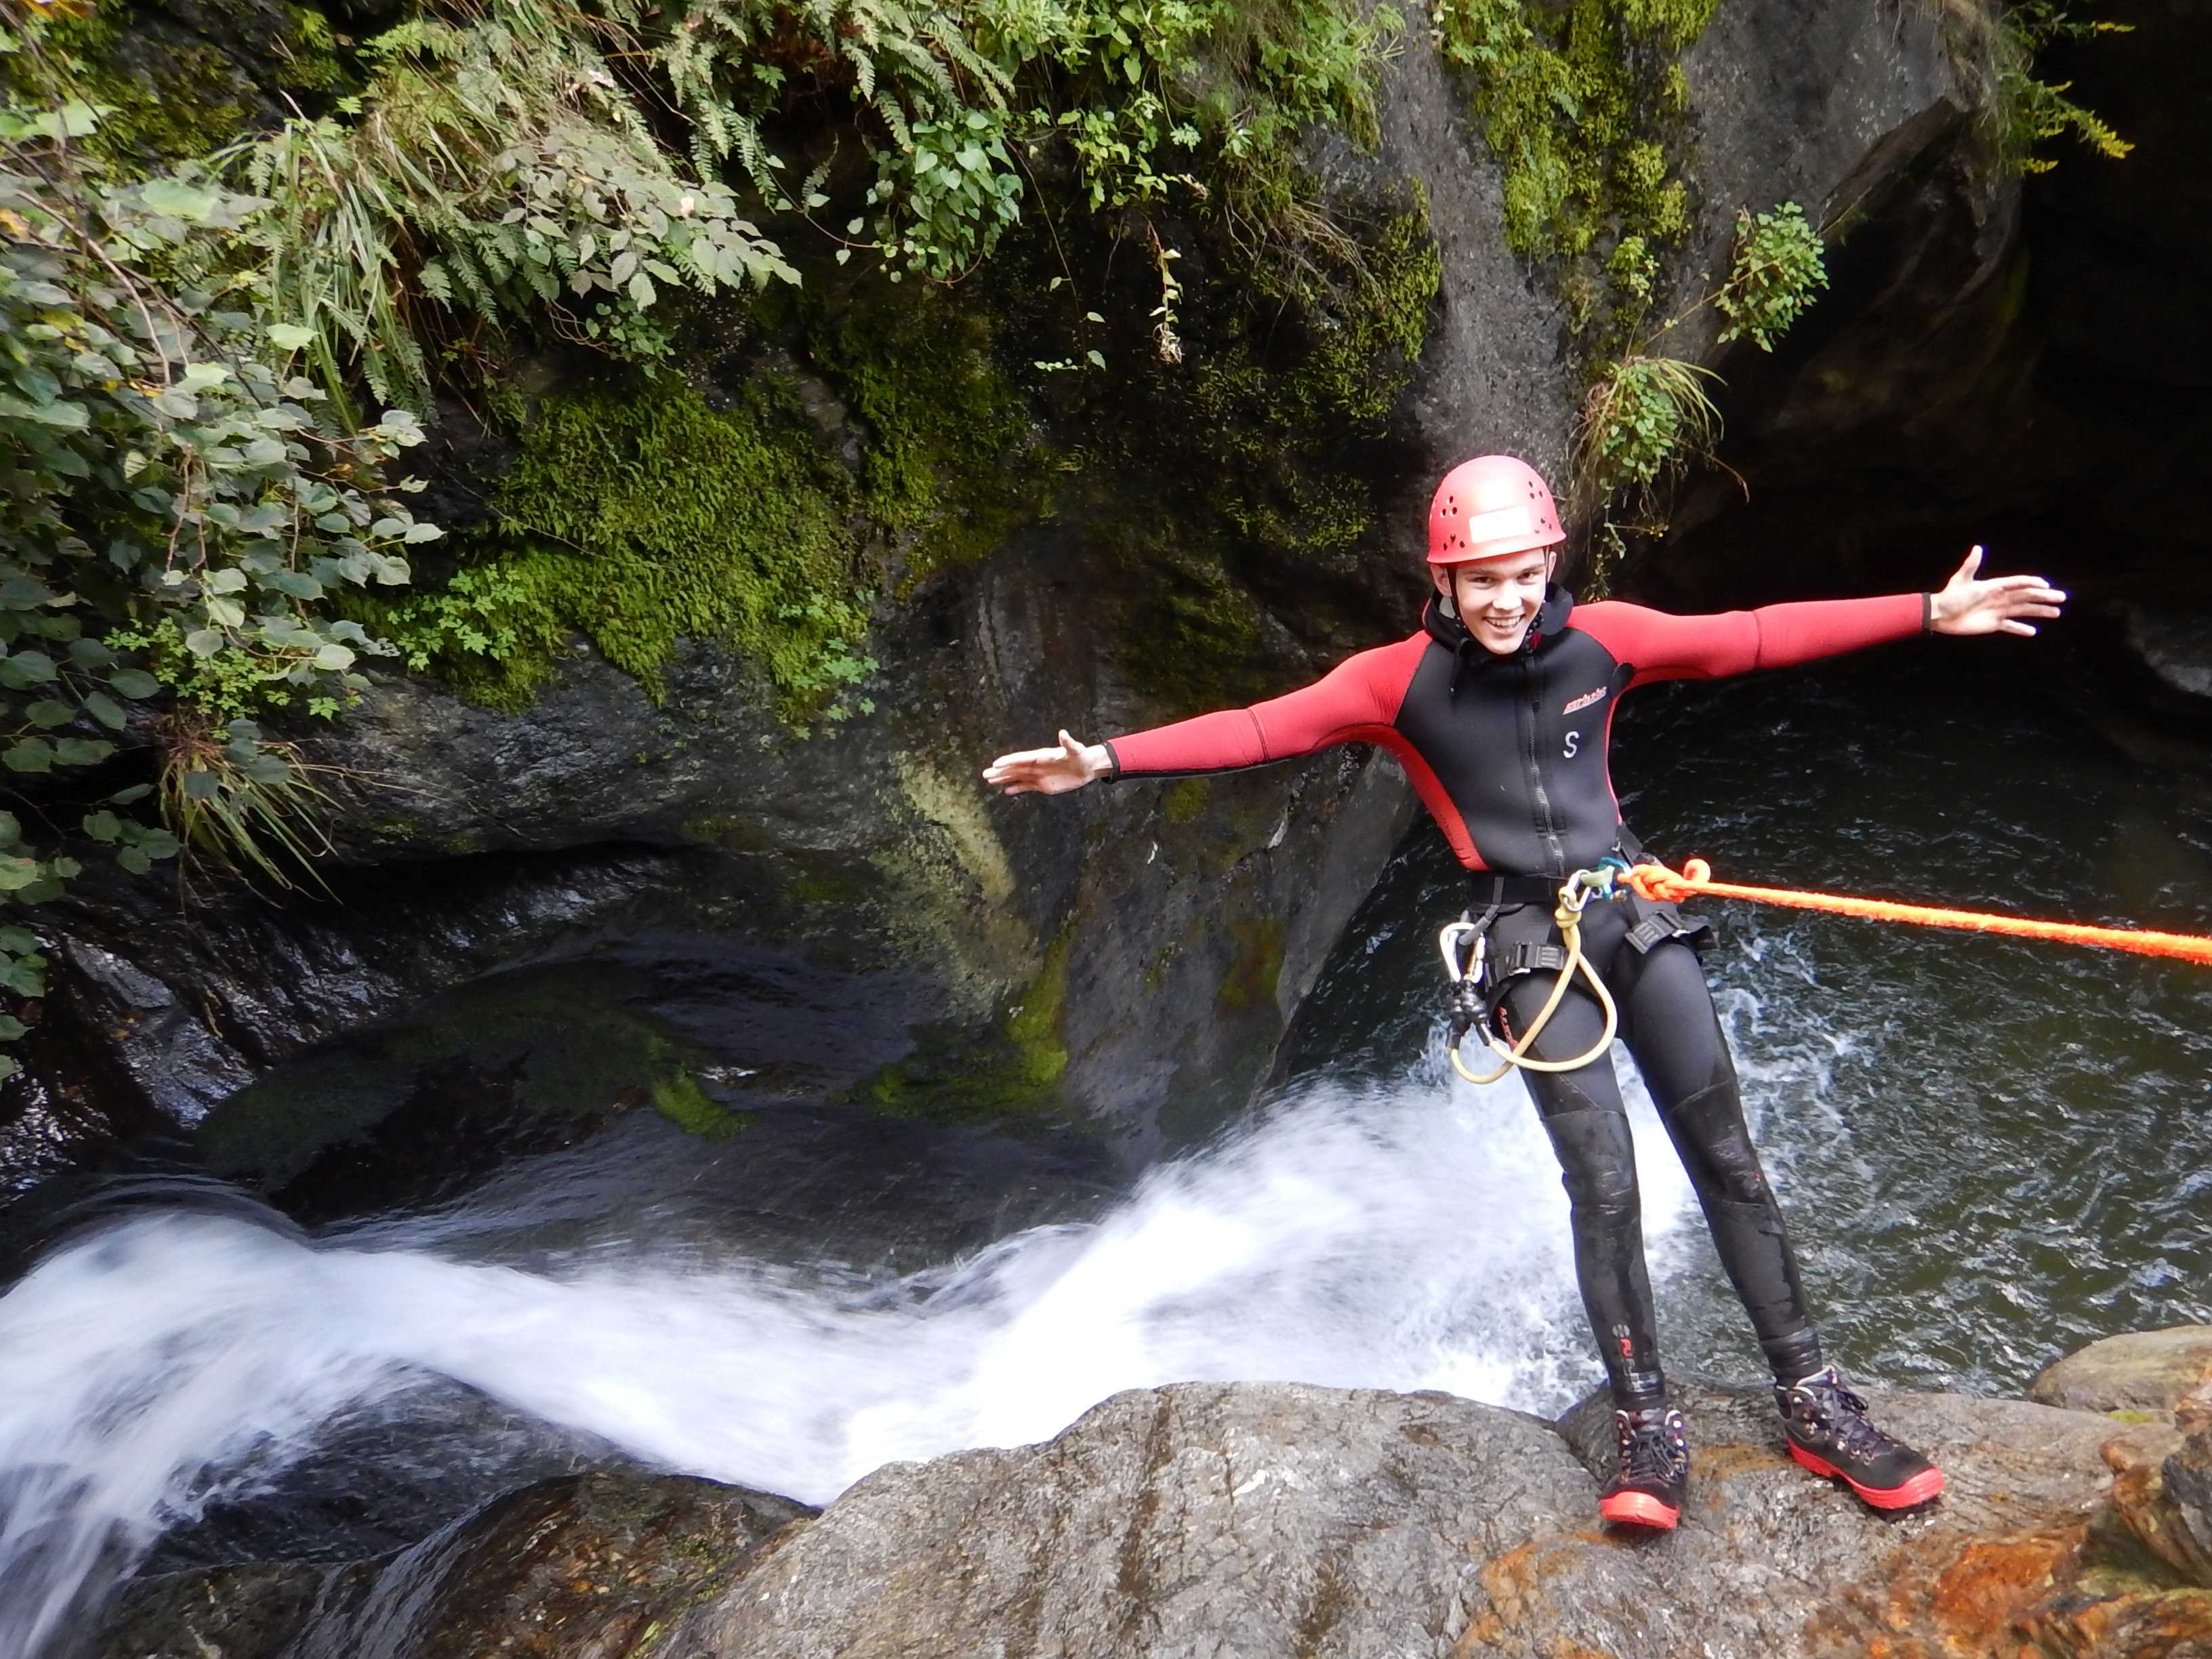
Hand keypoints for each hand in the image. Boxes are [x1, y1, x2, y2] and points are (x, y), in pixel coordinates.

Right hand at [982, 729, 1111, 794]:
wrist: (1087, 767)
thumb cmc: (1082, 756)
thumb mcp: (1076, 750)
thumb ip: (1069, 743)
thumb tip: (1063, 732)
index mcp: (1042, 756)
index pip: (1022, 759)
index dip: (1009, 761)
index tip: (996, 764)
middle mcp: (1037, 765)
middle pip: (1015, 768)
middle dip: (1000, 772)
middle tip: (985, 775)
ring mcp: (1038, 775)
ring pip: (1017, 777)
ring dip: (1003, 779)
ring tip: (989, 781)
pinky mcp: (1043, 785)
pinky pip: (1026, 786)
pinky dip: (1016, 788)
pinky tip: (1006, 791)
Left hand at [1929, 545, 2067, 636]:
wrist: (1939, 615)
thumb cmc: (1950, 596)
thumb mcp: (1961, 580)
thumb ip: (1970, 566)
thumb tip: (1978, 548)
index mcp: (1995, 586)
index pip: (2018, 583)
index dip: (2032, 583)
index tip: (2046, 586)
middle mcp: (2000, 598)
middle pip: (2027, 596)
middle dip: (2044, 597)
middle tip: (2061, 598)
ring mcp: (1998, 611)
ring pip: (2023, 610)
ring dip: (2039, 612)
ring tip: (2056, 613)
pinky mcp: (1993, 624)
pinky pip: (2010, 626)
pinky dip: (2021, 629)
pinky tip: (2033, 632)